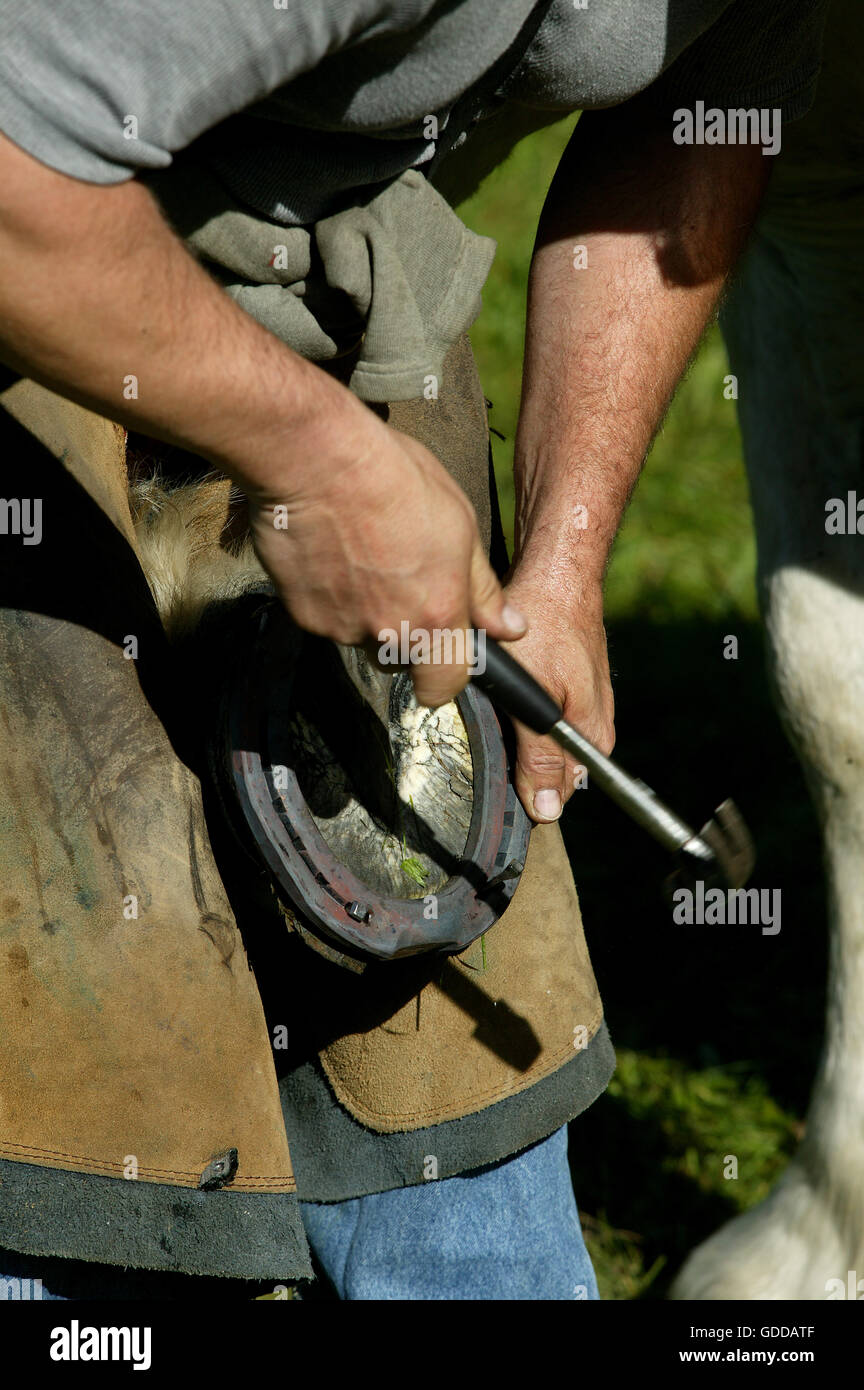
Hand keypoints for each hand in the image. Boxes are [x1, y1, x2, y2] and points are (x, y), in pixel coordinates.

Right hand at [246, 402, 525, 706]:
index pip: (444, 687)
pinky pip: (323, 618)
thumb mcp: (461, 526)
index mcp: (436, 616)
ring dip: (364, 612)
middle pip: (398, 659)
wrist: (318, 460)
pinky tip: (330, 554)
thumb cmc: (395, 480)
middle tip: (398, 579)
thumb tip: (511, 628)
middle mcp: (388, 633)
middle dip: (401, 633)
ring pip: (359, 636)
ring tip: (361, 557)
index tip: (443, 660)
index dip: (444, 677)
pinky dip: (328, 597)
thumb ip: (483, 590)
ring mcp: (341, 627)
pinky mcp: (303, 614)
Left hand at [501, 565, 614, 821]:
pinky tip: (501, 696)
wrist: (558, 576)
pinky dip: (517, 713)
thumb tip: (547, 811)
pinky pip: (542, 718)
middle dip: (516, 766)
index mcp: (592, 739)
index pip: (559, 795)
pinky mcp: (570, 688)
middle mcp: (594, 728)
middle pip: (550, 772)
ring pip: (542, 743)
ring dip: (515, 737)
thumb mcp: (535, 696)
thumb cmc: (547, 629)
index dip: (524, 795)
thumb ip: (539, 755)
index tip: (493, 781)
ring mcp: (583, 707)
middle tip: (485, 740)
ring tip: (492, 713)